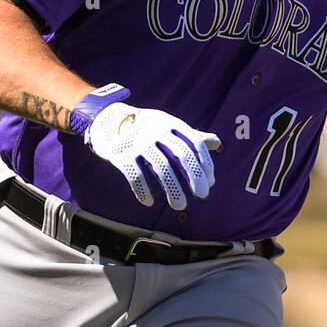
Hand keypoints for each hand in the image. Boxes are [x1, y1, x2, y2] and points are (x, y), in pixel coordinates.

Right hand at [83, 100, 220, 209]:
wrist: (109, 121)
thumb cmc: (147, 128)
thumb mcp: (169, 126)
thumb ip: (191, 135)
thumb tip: (217, 143)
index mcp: (172, 124)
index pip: (195, 143)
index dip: (205, 164)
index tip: (211, 182)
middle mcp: (157, 131)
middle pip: (181, 154)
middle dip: (194, 176)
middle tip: (202, 195)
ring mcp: (139, 142)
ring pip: (161, 167)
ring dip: (173, 189)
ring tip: (180, 206)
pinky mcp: (122, 154)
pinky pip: (135, 175)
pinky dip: (143, 190)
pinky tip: (149, 203)